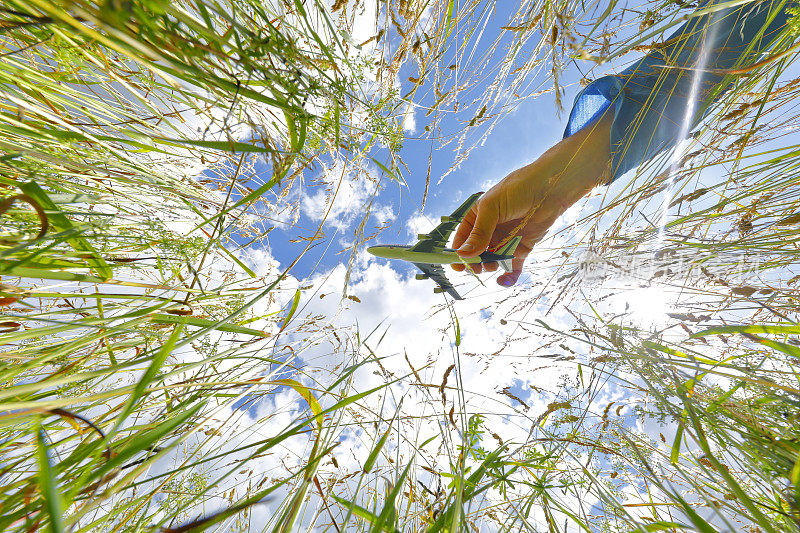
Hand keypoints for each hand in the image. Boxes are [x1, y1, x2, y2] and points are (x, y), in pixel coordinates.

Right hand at [451, 112, 612, 285]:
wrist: (549, 188)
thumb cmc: (517, 190)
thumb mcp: (492, 208)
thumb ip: (479, 233)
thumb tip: (464, 254)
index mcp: (477, 217)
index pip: (463, 238)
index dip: (459, 252)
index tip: (456, 265)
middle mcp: (490, 230)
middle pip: (477, 253)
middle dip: (475, 262)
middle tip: (476, 267)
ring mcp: (505, 240)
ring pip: (493, 261)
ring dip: (490, 267)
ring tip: (492, 265)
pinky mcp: (522, 248)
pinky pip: (513, 266)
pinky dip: (509, 277)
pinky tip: (504, 281)